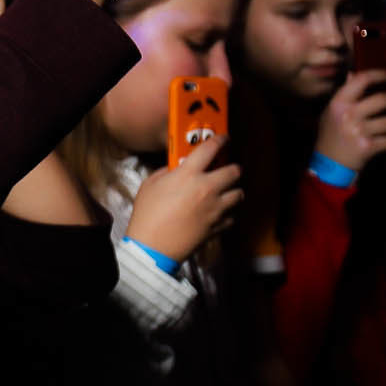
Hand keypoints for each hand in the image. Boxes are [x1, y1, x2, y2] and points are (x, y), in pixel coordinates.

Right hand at [127, 136, 243, 259]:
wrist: (152, 246)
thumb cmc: (147, 215)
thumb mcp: (149, 185)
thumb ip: (166, 172)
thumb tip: (176, 169)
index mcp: (188, 174)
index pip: (211, 148)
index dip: (220, 140)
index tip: (223, 139)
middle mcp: (207, 188)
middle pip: (234, 171)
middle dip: (232, 168)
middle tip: (226, 170)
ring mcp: (215, 209)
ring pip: (238, 194)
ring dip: (233, 191)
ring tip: (224, 193)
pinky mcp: (217, 226)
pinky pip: (231, 217)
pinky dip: (226, 214)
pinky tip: (216, 214)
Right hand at [314, 68, 385, 173]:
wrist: (329, 165)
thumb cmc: (331, 136)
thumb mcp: (331, 113)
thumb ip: (344, 95)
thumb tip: (354, 73)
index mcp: (339, 102)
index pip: (362, 79)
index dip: (380, 74)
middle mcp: (348, 114)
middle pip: (383, 100)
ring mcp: (357, 131)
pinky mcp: (366, 146)